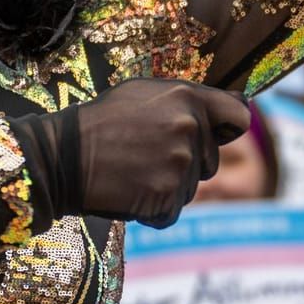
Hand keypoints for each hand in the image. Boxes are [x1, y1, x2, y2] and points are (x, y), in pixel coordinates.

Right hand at [11, 79, 251, 227]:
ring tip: (134, 171)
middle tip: (147, 156)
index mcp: (187, 98)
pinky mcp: (166, 197)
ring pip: (191, 188)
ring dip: (168, 186)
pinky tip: (130, 191)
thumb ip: (189, 98)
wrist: (63, 157)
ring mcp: (179, 165)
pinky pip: (172, 211)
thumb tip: (239, 106)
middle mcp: (189, 129)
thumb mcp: (144, 92)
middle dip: (188, 163)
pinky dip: (154, 208)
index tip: (218, 136)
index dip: (228, 129)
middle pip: (211, 161)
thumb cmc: (102, 120)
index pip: (238, 117)